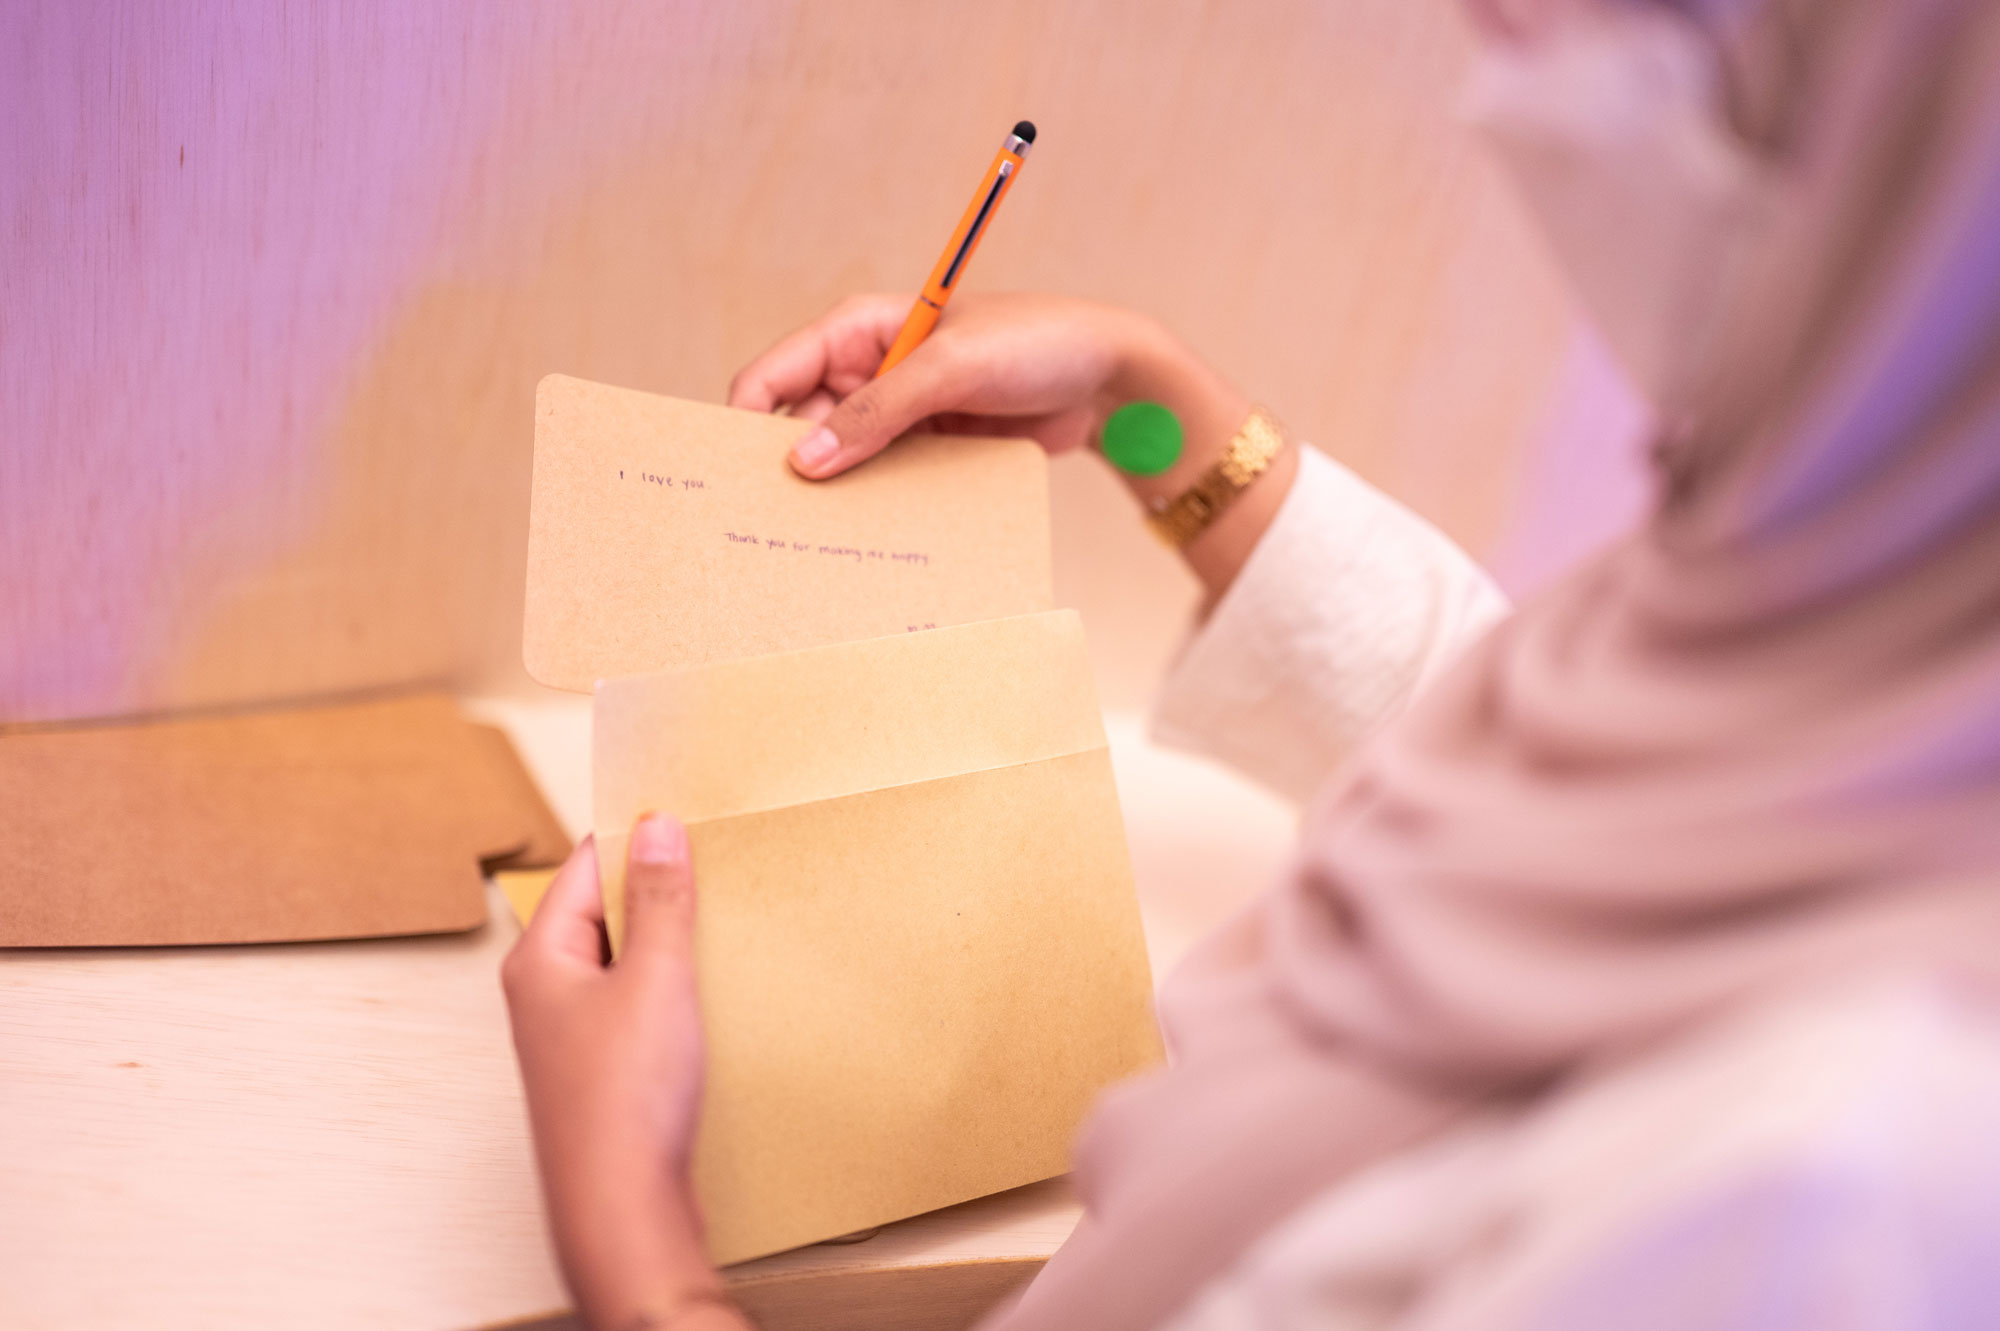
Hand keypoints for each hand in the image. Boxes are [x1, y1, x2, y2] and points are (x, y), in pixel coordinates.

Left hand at [502, 815, 743, 1329]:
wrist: (622, 1209)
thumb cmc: (622, 1102)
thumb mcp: (654, 978)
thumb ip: (659, 900)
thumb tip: (658, 827)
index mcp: (541, 958)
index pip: (586, 863)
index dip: (637, 836)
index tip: (688, 815)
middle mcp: (547, 991)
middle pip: (603, 910)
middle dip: (658, 889)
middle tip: (716, 867)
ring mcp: (573, 1034)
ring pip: (623, 960)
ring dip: (668, 942)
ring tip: (720, 927)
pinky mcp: (603, 1070)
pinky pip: (636, 1004)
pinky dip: (671, 988)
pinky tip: (709, 993)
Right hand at [729, 290, 1288, 604]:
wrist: (1111, 381)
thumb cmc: (1037, 344)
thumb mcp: (953, 367)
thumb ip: (879, 411)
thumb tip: (806, 459)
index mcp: (858, 331)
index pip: (775, 374)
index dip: (745, 421)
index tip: (731, 476)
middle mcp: (868, 373)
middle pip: (800, 430)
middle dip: (788, 473)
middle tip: (772, 529)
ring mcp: (899, 417)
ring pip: (843, 466)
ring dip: (836, 500)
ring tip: (819, 547)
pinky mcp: (929, 452)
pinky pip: (888, 486)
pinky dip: (880, 511)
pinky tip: (873, 545)